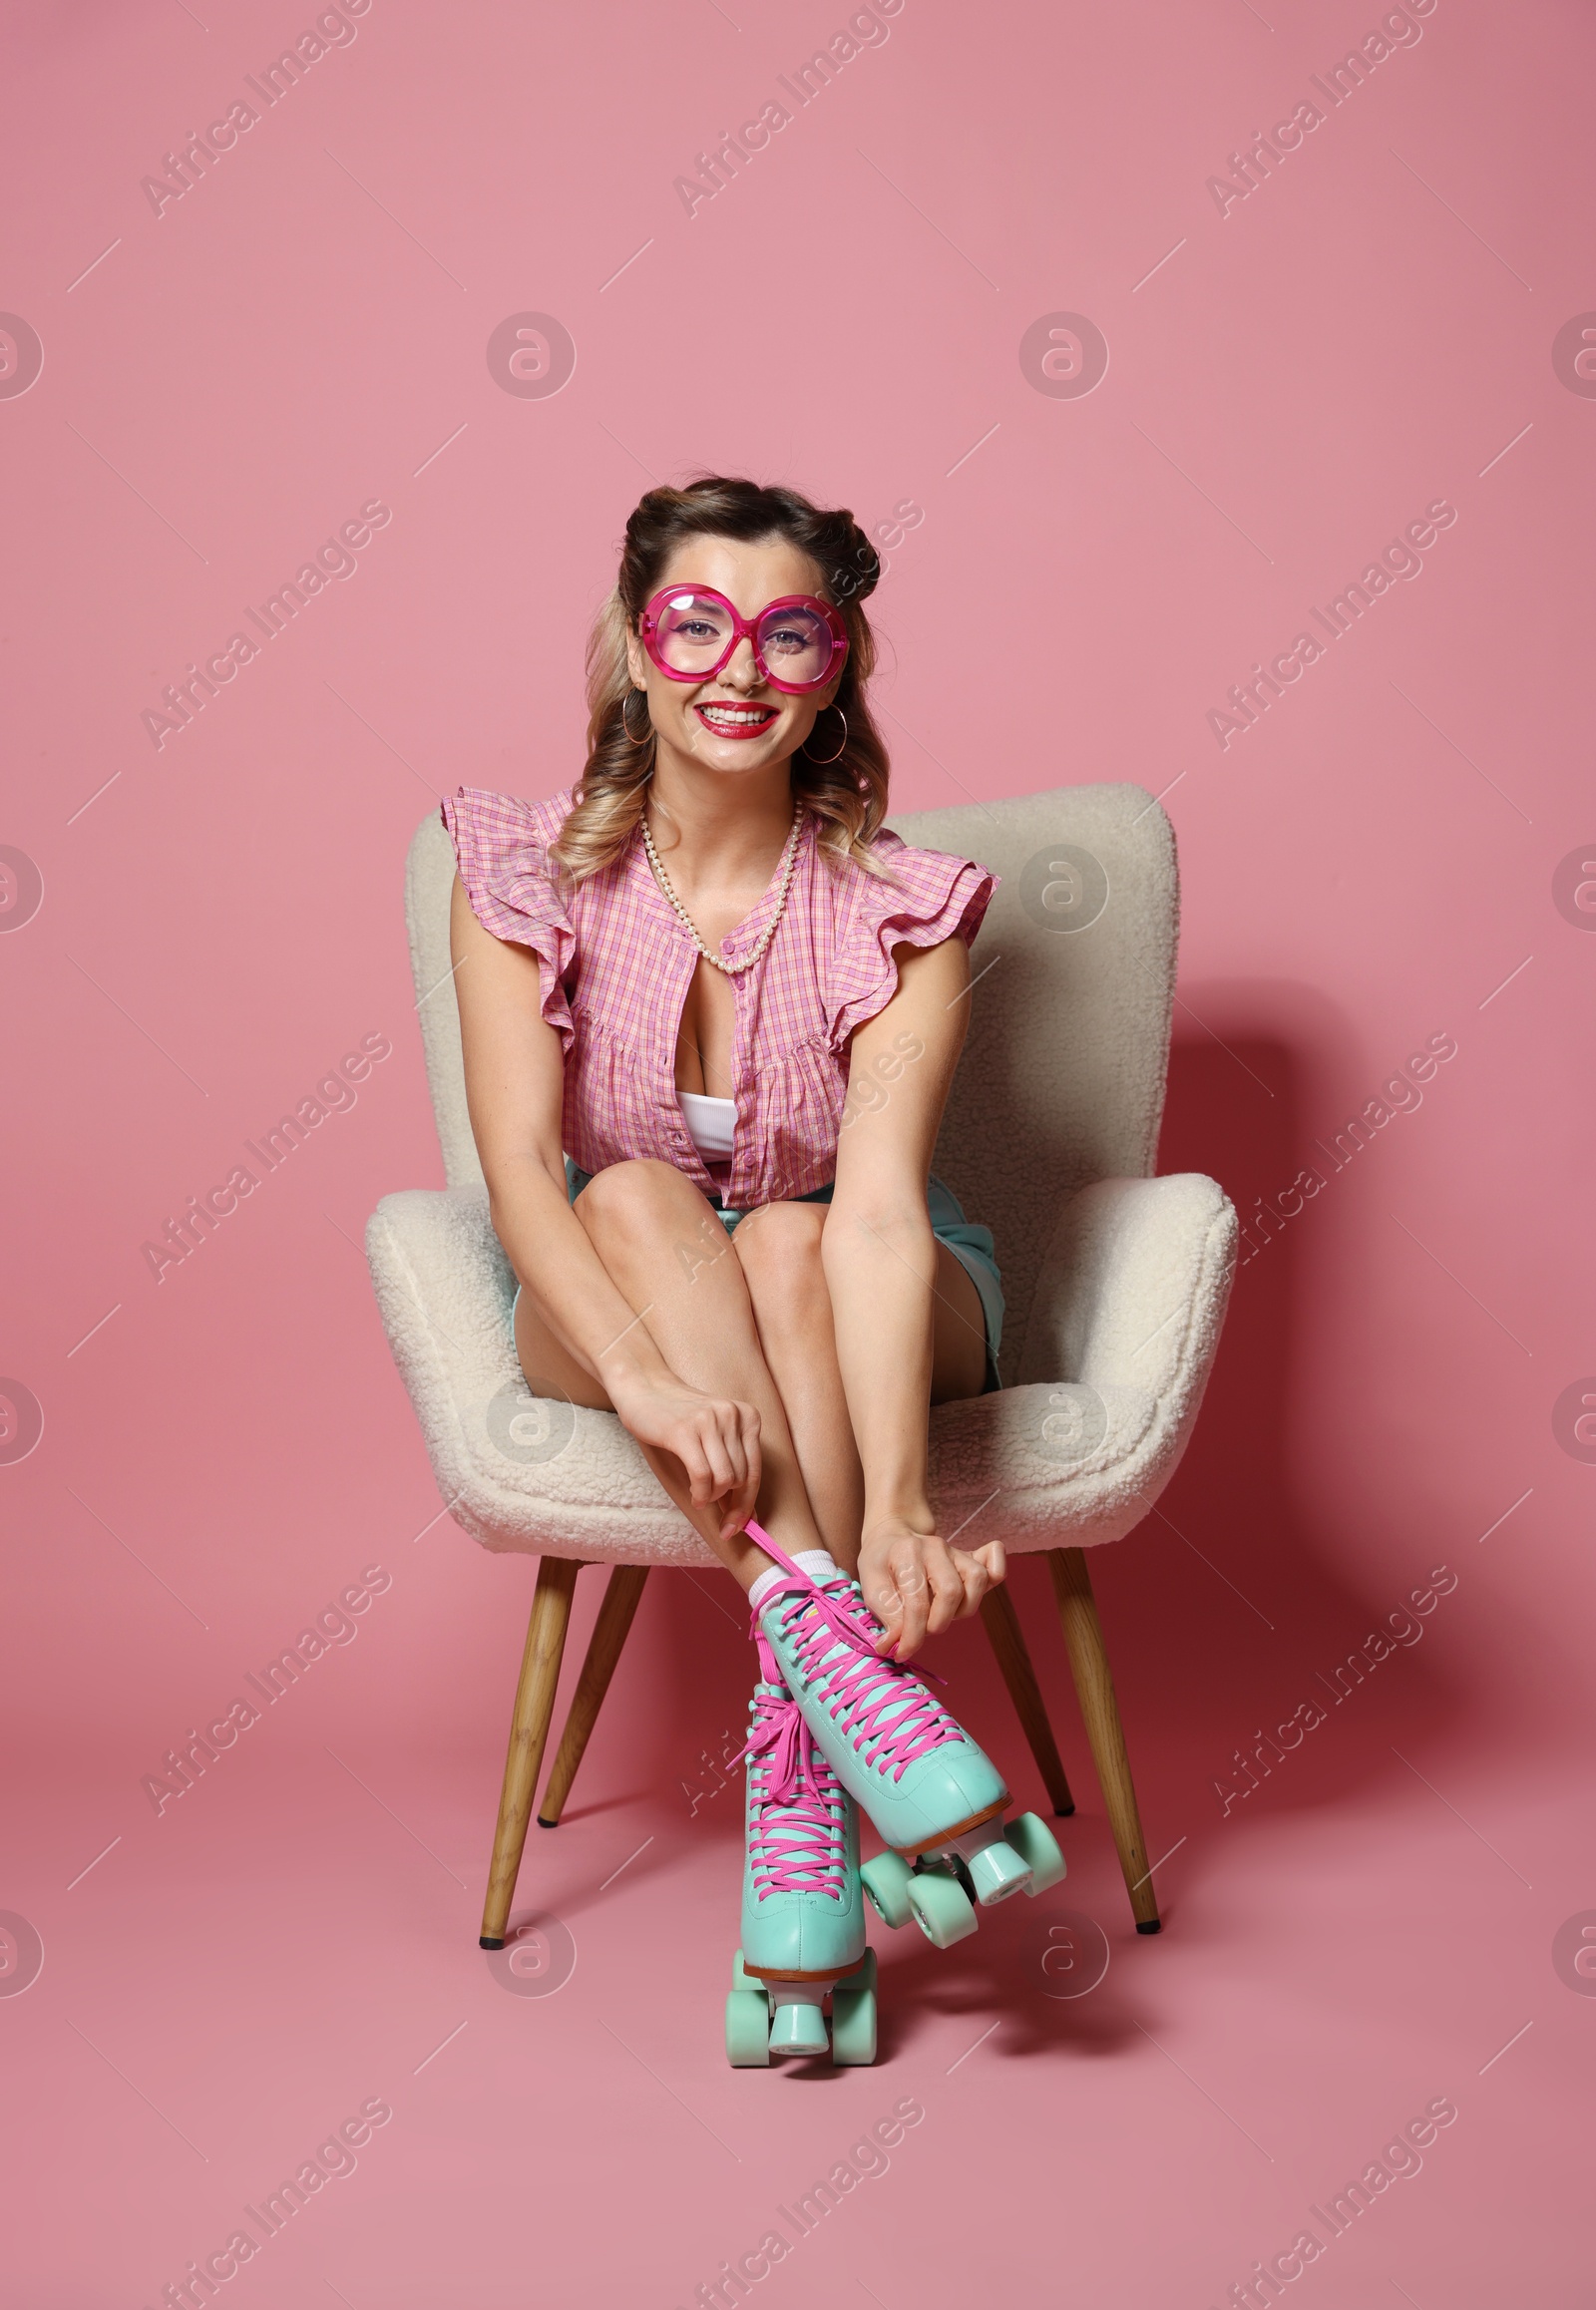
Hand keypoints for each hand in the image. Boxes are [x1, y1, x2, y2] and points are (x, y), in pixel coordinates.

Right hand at [607, 1373, 761, 1544]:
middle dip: (730, 1505)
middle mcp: (733, 1416)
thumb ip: (733, 1464)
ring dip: (711, 1497)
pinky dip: (700, 1493)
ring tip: (699, 1496)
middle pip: (742, 1479)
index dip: (748, 1505)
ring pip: (725, 1480)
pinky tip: (694, 1495)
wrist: (645, 1387)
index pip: (756, 1471)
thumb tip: (749, 1514)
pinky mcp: (684, 1431)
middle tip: (717, 1517)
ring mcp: (709, 1421)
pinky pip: (703, 1476)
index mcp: (748, 1416)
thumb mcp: (715, 1433)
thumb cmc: (680, 1416)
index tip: (738, 1526)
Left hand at [855, 1516, 1004, 1661]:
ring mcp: (956, 1551)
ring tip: (942, 1615)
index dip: (912, 1636)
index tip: (902, 1653)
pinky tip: (975, 1591)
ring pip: (977, 1581)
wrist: (893, 1534)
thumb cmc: (881, 1562)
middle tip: (922, 1631)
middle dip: (938, 1623)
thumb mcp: (870, 1585)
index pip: (917, 1602)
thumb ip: (885, 1615)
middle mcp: (935, 1547)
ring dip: (962, 1610)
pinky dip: (995, 1575)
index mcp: (906, 1553)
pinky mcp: (970, 1557)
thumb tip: (896, 1645)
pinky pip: (995, 1564)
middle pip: (952, 1592)